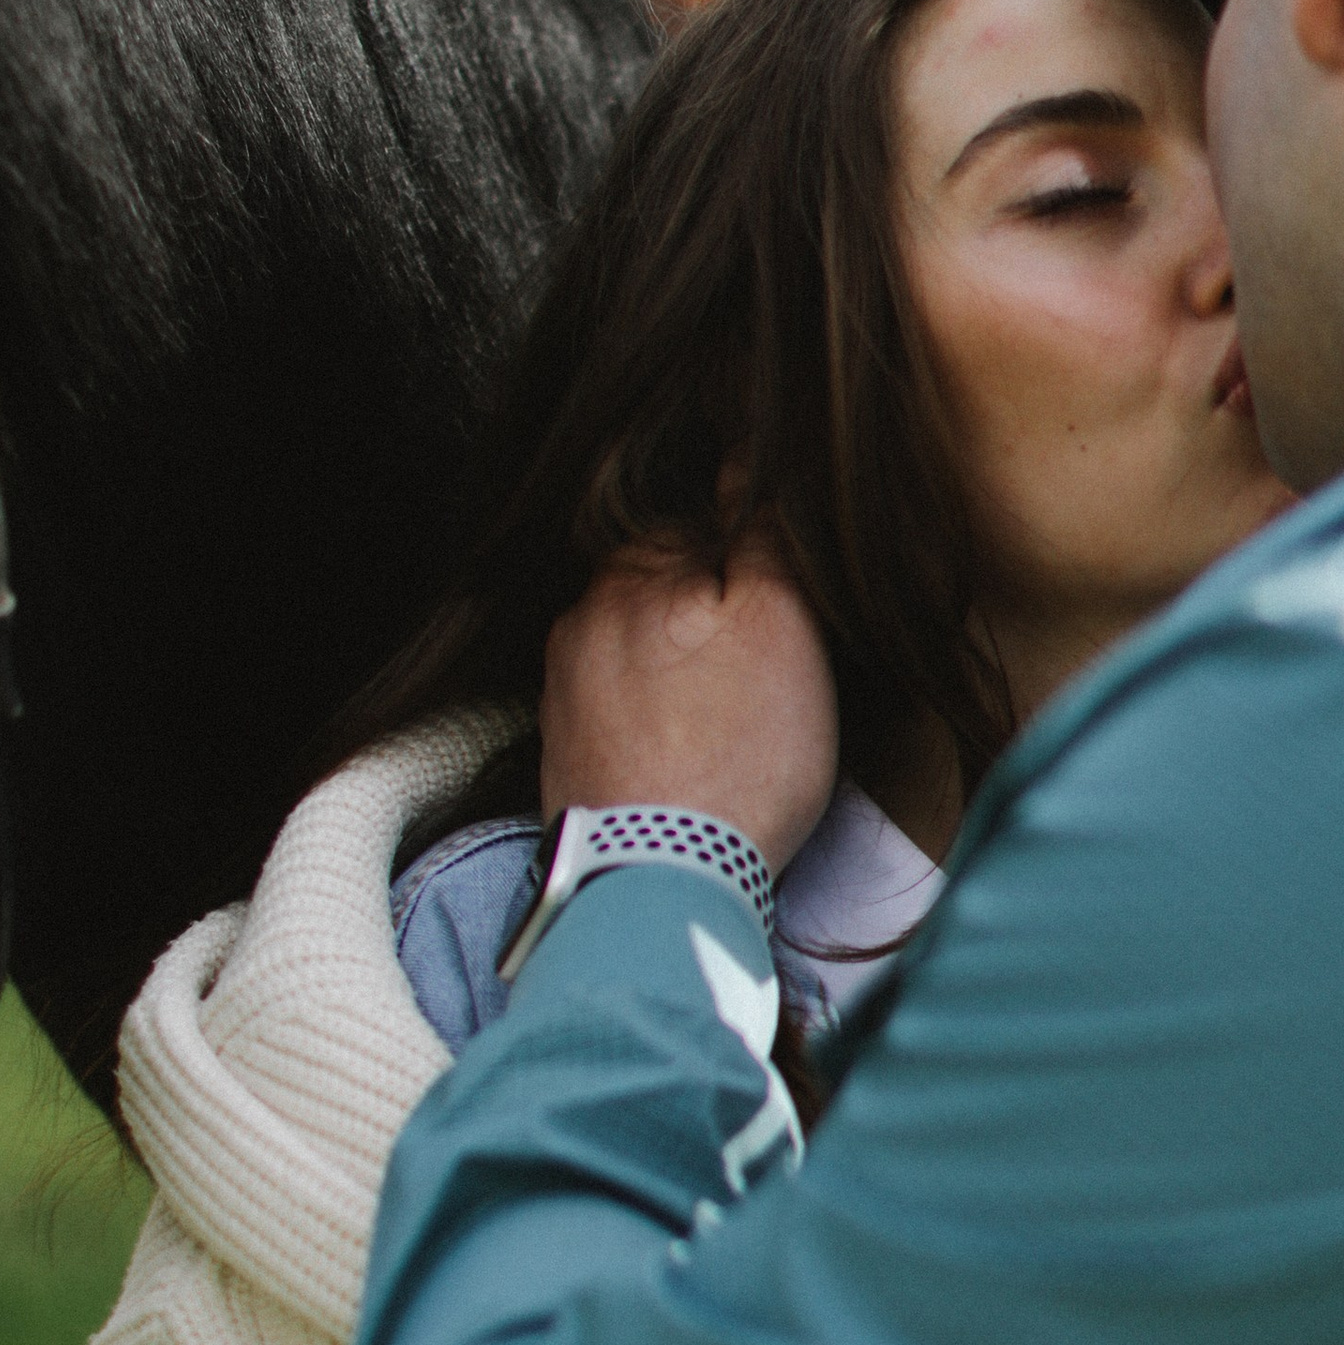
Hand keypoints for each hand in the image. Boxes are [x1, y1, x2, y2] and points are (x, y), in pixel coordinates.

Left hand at [540, 531, 838, 873]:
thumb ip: (761, 536)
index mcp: (627, 573)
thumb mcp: (782, 623)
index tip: (783, 619)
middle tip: (760, 678)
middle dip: (708, 617)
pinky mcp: (561, 755)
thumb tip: (745, 464)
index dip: (752, 568)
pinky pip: (618, 713)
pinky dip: (653, 724)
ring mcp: (560, 691)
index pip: (699, 529)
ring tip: (725, 727)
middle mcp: (577, 621)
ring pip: (638, 652)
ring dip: (679, 673)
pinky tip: (687, 759)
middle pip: (662, 591)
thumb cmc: (736, 755)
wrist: (661, 880)